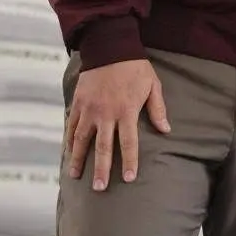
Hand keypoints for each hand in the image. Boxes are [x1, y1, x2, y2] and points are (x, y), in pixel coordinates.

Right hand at [65, 59, 170, 190]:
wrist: (109, 46)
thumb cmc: (135, 67)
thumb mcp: (153, 85)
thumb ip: (157, 109)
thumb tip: (166, 130)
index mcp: (126, 110)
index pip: (128, 142)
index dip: (129, 161)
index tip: (129, 179)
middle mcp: (106, 113)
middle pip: (103, 147)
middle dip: (102, 170)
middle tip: (100, 188)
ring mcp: (89, 109)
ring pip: (82, 140)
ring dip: (79, 160)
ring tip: (76, 177)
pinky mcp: (78, 103)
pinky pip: (72, 126)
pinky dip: (70, 141)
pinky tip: (69, 153)